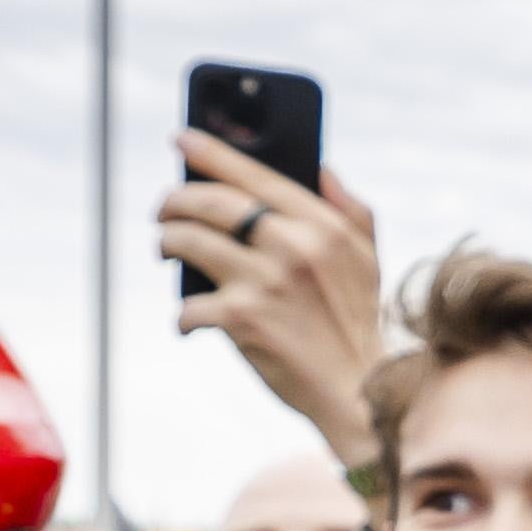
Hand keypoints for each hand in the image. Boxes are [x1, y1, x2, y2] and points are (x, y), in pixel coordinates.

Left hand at [156, 132, 388, 451]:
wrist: (358, 391)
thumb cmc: (357, 324)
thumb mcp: (367, 259)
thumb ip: (350, 209)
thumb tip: (322, 167)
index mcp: (322, 225)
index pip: (255, 175)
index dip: (210, 152)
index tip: (180, 139)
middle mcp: (291, 245)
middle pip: (210, 203)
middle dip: (174, 200)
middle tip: (163, 209)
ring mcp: (264, 281)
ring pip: (187, 241)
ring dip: (166, 244)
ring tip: (166, 250)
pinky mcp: (242, 319)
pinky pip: (188, 305)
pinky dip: (183, 315)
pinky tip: (191, 322)